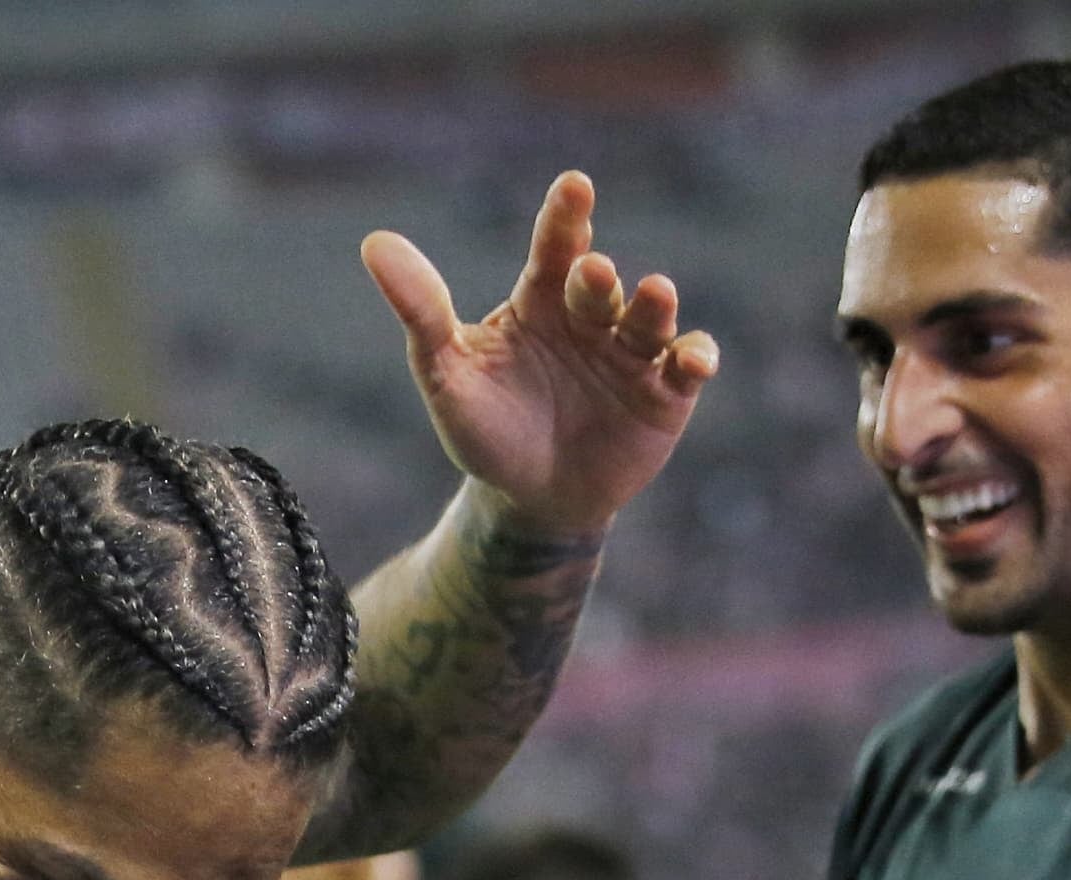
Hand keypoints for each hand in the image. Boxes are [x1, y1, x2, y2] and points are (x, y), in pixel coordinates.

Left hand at [364, 174, 716, 539]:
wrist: (529, 500)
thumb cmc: (487, 430)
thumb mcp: (446, 374)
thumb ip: (420, 311)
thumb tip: (373, 242)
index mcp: (542, 300)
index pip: (556, 247)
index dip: (565, 217)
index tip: (573, 187)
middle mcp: (592, 317)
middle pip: (600, 285)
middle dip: (598, 277)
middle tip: (591, 272)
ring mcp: (633, 353)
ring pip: (650, 317)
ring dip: (653, 305)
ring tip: (653, 294)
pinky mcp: (667, 393)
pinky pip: (688, 365)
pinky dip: (696, 357)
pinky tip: (693, 359)